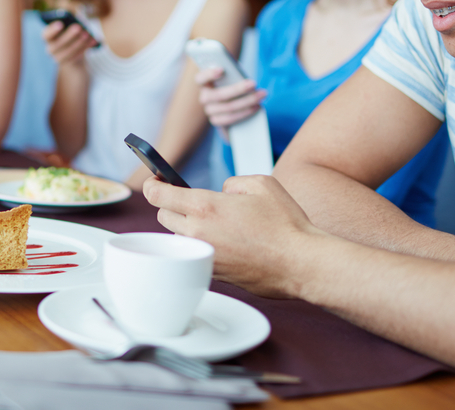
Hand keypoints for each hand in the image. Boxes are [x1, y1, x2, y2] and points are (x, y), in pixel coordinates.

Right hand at [42, 20, 96, 65]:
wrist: (74, 49)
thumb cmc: (71, 31)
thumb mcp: (70, 22)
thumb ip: (70, 17)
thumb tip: (75, 16)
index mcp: (48, 37)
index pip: (46, 35)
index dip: (52, 30)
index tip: (61, 23)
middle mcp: (50, 49)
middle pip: (58, 44)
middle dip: (69, 35)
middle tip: (78, 27)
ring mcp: (59, 58)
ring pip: (68, 52)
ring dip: (79, 42)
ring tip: (88, 34)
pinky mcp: (69, 63)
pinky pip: (77, 57)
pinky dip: (85, 47)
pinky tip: (94, 41)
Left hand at [142, 173, 322, 297]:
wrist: (301, 263)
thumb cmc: (285, 223)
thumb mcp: (260, 184)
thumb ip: (232, 183)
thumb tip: (223, 193)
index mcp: (205, 206)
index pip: (158, 194)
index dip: (153, 185)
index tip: (156, 181)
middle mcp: (198, 232)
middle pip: (164, 216)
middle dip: (173, 206)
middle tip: (192, 201)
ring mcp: (204, 256)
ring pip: (180, 238)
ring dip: (188, 228)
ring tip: (215, 224)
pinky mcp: (213, 274)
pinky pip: (196, 254)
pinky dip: (203, 246)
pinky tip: (227, 242)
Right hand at [195, 67, 265, 127]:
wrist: (235, 101)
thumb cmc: (233, 82)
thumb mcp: (232, 75)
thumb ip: (233, 74)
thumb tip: (244, 78)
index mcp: (204, 83)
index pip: (200, 78)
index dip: (209, 74)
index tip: (222, 69)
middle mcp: (204, 97)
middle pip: (219, 95)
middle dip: (238, 89)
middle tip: (253, 84)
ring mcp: (210, 111)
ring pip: (228, 108)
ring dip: (247, 102)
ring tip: (261, 95)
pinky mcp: (217, 121)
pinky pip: (230, 119)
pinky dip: (245, 113)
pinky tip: (257, 107)